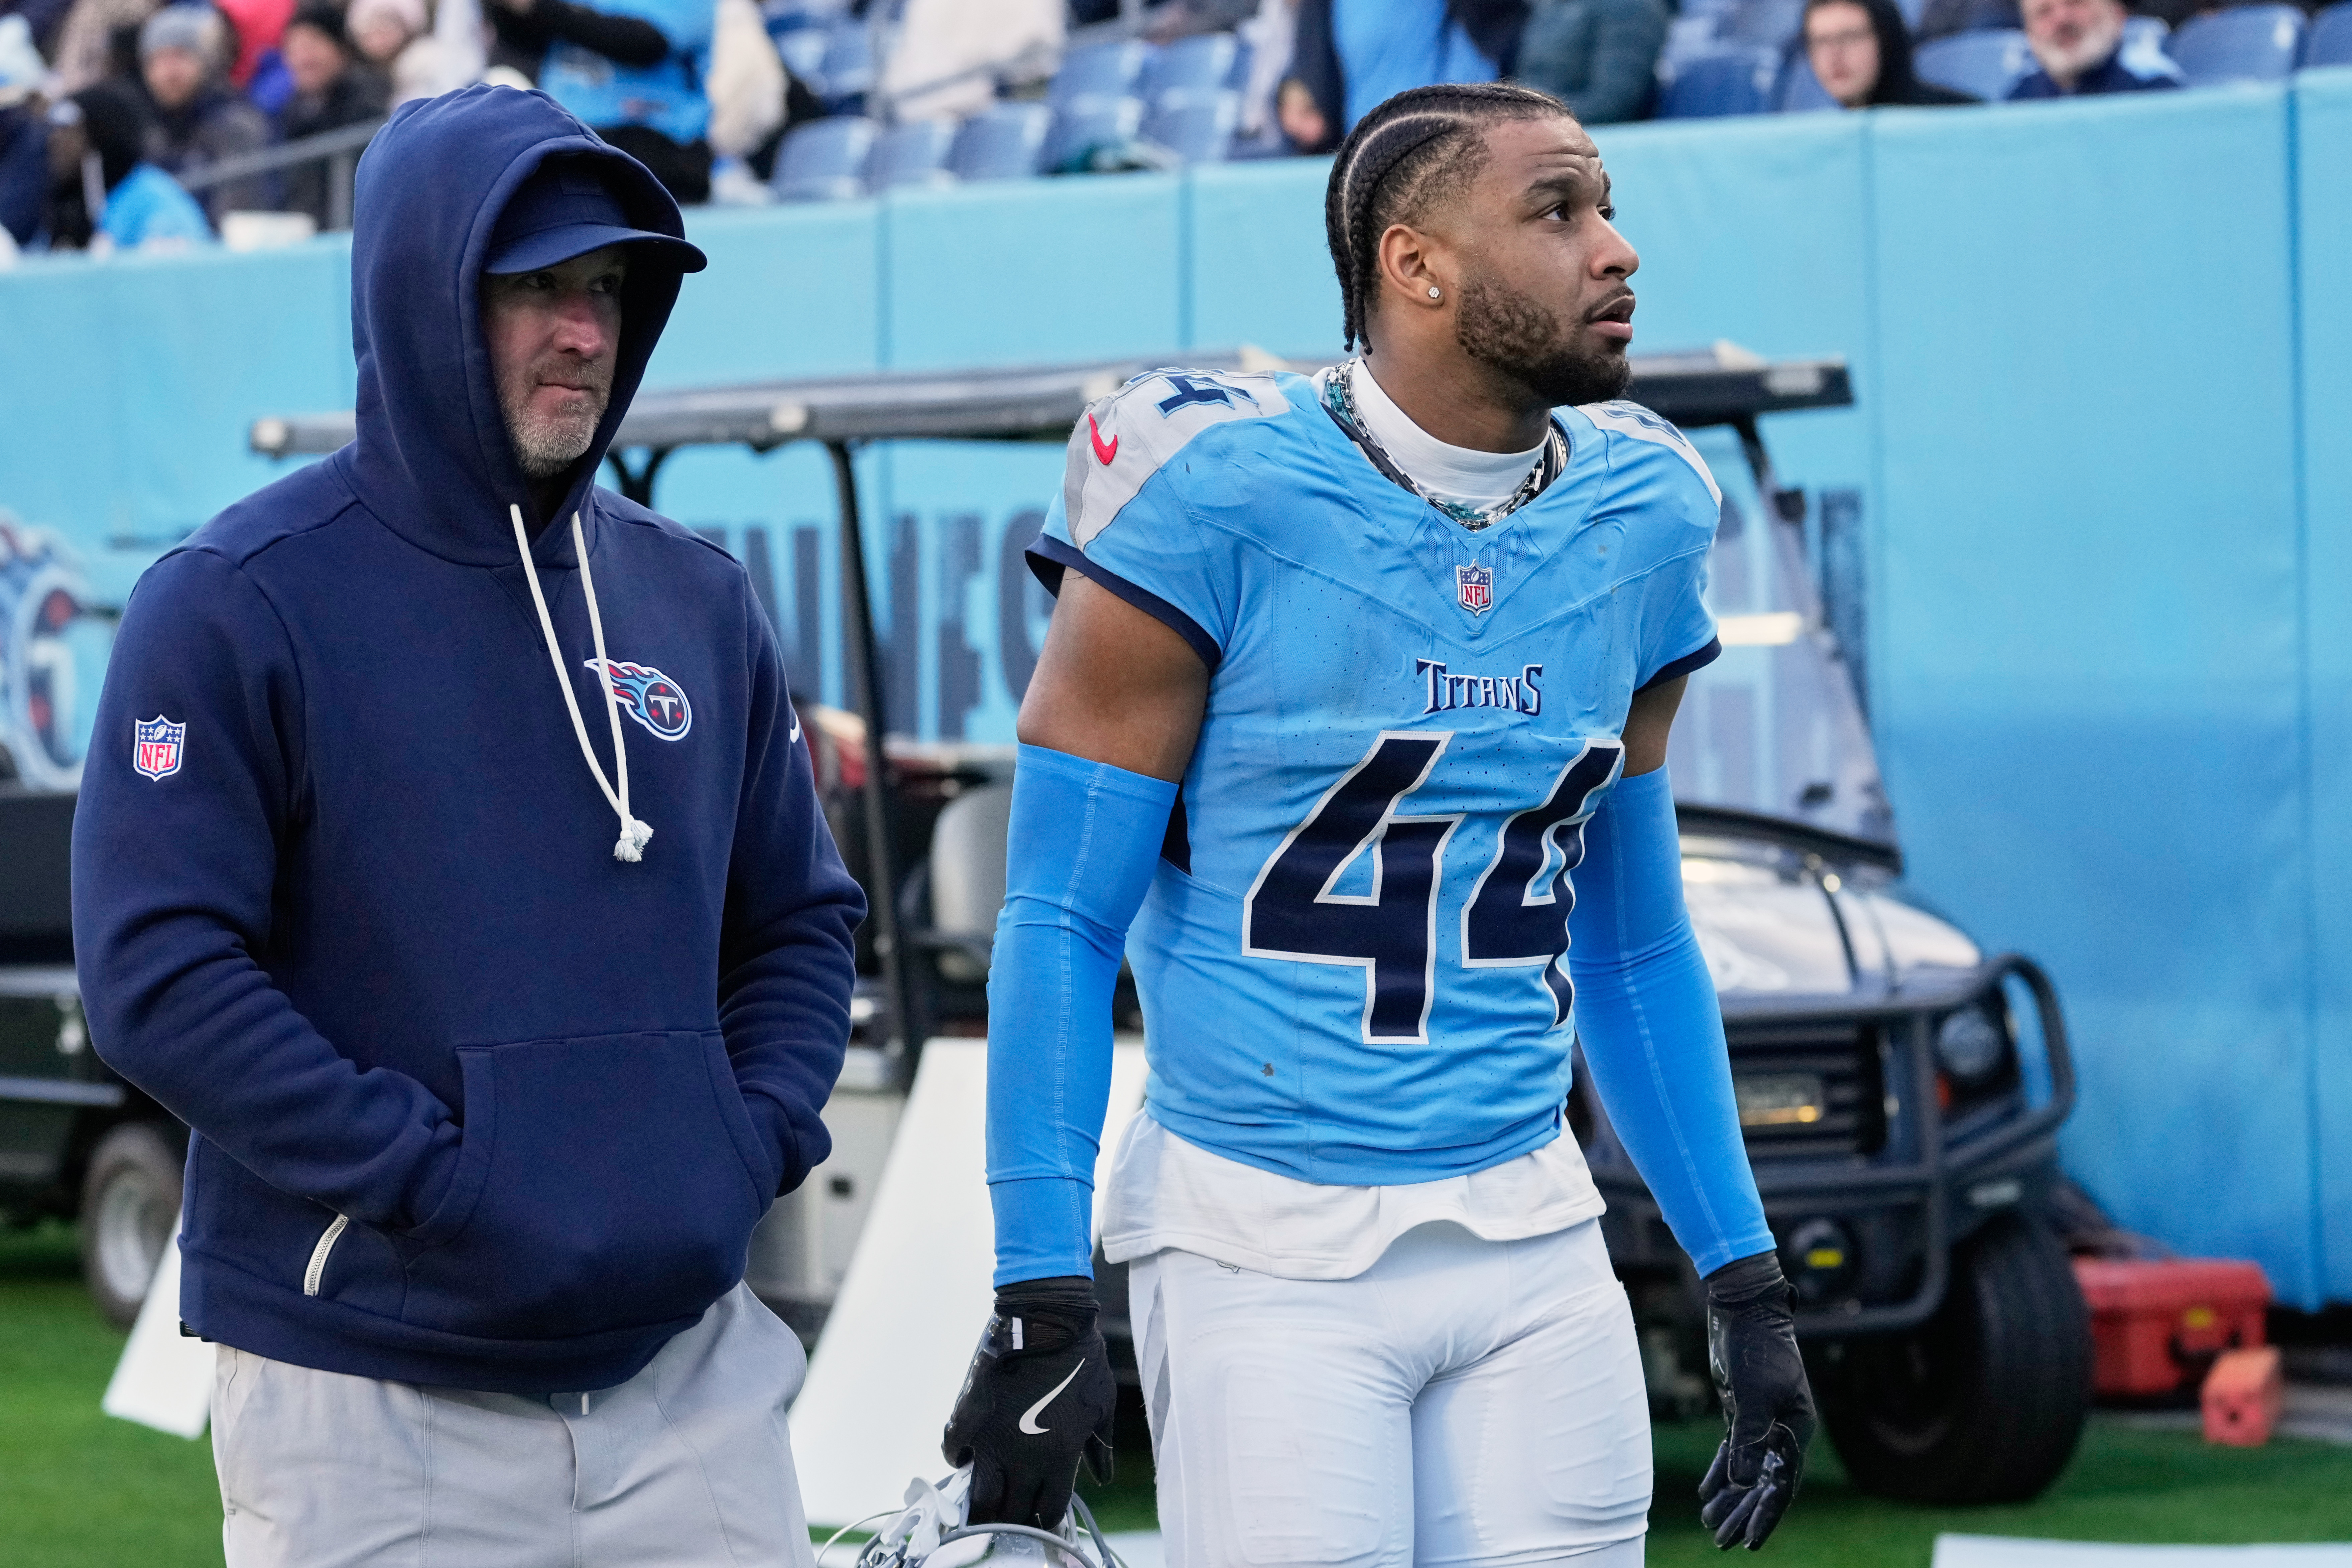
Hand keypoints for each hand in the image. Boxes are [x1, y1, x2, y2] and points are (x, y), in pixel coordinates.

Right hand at [941, 1276, 1115, 1528]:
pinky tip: (965, 1453)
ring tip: (984, 1495)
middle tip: (1010, 1510)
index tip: (1041, 1515)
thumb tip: (1102, 1476)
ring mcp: (993, 1438)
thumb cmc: (1082, 1357)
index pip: (1049, 1511)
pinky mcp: (969, 1415)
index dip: (1045, 1517)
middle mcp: (1025, 1457)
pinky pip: (952, 1451)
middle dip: (1012, 1518)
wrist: (1048, 1315)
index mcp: (1061, 1457)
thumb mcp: (1102, 1405)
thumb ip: (1100, 1446)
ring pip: (979, 1496)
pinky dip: (956, 1456)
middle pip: (1012, 1514)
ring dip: (981, 1501)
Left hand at [1698, 1251, 1815, 1549]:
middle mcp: (1782, 1429)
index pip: (1781, 1484)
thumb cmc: (1755, 1349)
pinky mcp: (1741, 1410)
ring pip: (1747, 1470)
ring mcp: (1761, 1420)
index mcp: (1795, 1429)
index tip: (1750, 1543)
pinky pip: (1733, 1450)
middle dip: (1744, 1514)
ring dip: (1731, 1498)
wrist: (1744, 1310)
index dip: (1765, 1516)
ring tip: (1711, 1526)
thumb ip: (1749, 1439)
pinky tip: (1707, 1493)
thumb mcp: (1752, 1395)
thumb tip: (1743, 1483)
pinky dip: (1721, 1472)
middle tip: (1723, 1543)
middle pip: (1764, 1482)